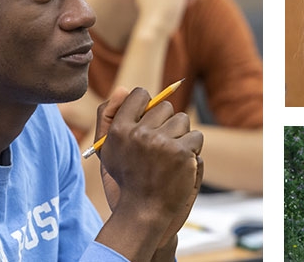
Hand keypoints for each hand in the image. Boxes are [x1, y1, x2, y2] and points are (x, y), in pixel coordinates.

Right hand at [95, 86, 203, 250]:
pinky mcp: (183, 155)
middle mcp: (140, 134)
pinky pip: (196, 137)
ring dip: (181, 136)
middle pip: (165, 106)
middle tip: (159, 147)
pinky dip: (192, 150)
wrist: (143, 214)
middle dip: (166, 123)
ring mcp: (162, 144)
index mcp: (119, 130)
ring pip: (183, 120)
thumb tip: (124, 88)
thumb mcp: (106, 150)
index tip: (149, 122)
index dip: (147, 105)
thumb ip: (108, 117)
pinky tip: (181, 166)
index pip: (139, 94)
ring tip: (169, 158)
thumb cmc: (125, 180)